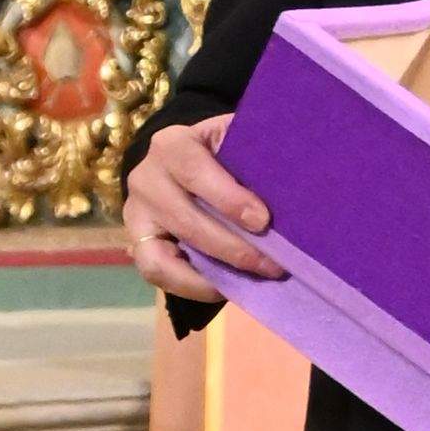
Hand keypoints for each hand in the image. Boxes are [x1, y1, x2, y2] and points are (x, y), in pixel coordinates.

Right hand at [123, 112, 277, 292]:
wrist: (185, 164)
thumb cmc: (221, 153)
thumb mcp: (234, 142)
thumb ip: (253, 154)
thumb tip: (293, 180)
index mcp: (173, 144)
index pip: (195, 171)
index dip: (228, 198)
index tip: (263, 221)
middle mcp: (146, 177)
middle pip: (186, 220)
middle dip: (233, 247)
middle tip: (272, 263)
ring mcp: (136, 213)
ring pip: (166, 254)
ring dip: (213, 272)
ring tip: (252, 277)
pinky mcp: (136, 242)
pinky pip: (156, 272)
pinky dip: (191, 286)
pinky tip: (224, 287)